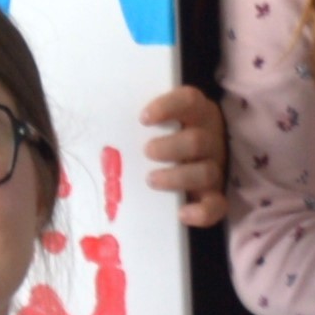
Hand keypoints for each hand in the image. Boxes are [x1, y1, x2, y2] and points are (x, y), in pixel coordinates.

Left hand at [138, 84, 228, 226]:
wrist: (190, 159)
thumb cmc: (163, 135)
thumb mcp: (156, 120)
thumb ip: (136, 118)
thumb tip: (97, 117)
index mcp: (196, 113)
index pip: (190, 100)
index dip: (168, 107)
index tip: (143, 117)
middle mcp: (209, 138)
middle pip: (198, 141)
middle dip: (170, 148)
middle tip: (146, 151)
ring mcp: (213, 167)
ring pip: (206, 172)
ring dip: (177, 177)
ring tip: (151, 180)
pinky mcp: (214, 194)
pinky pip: (217, 206)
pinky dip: (201, 212)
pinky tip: (181, 213)